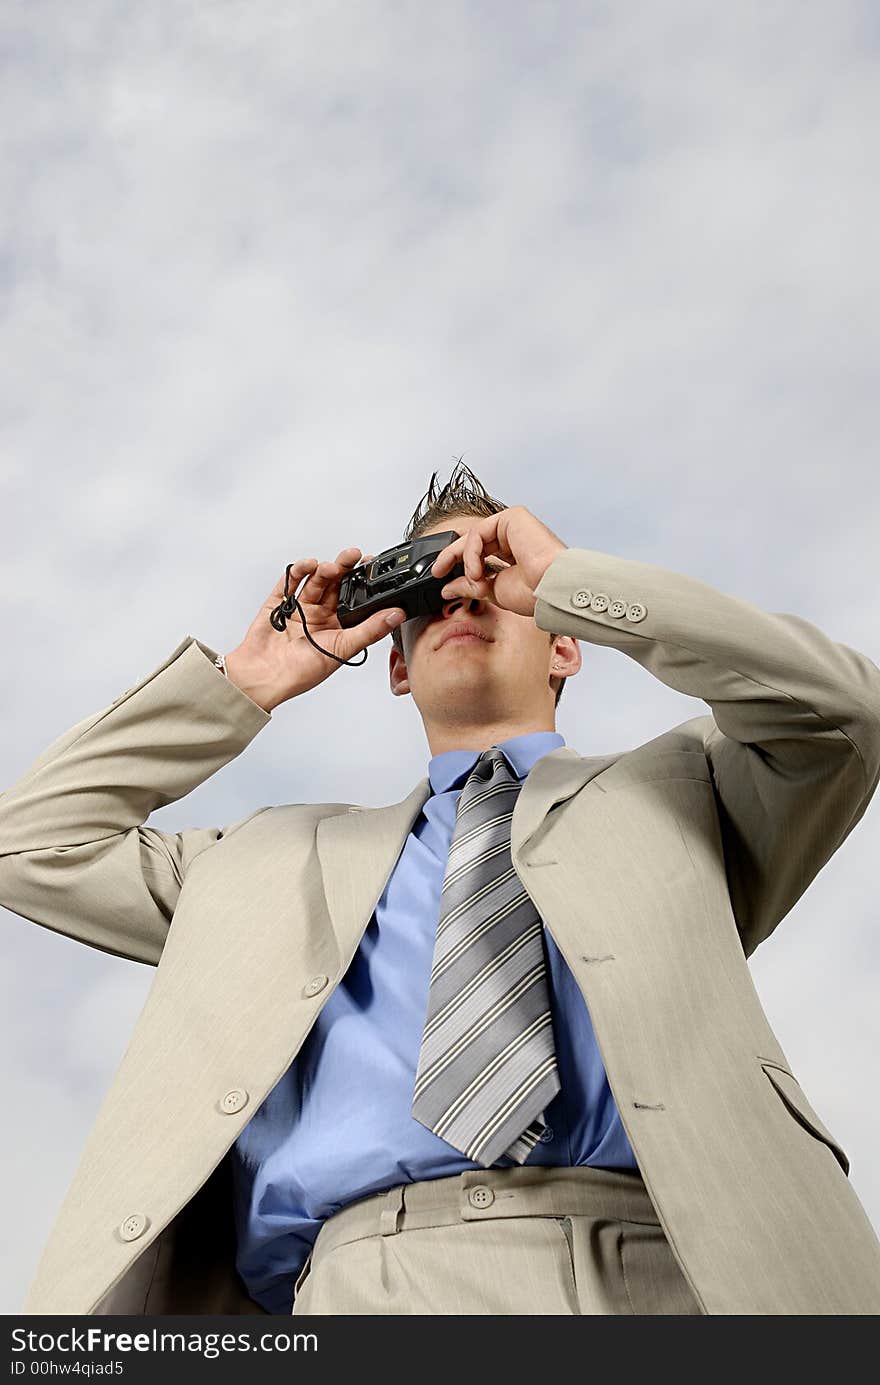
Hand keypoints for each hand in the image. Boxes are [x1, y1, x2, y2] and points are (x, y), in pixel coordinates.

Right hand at [224, 549, 404, 709]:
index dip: (362, 582)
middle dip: (344, 569)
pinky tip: (307, 566)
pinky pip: (288, 583)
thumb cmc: (300, 673)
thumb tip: (397, 615)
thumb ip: (370, 630)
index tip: (371, 564)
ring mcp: (298, 609)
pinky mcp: (278, 604)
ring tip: (330, 567)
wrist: (262, 678)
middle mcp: (319, 616)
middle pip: (334, 585)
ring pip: (314, 581)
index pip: (354, 599)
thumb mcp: (342, 649)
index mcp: (337, 628)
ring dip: (323, 570)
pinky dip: (297, 571)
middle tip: (353, 555)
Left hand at [429, 506, 567, 618]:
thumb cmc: (535, 593)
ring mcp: (515, 527)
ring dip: (466, 560)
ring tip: (474, 579)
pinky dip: (471, 552)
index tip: (441, 577)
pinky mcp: (514, 517)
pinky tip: (476, 570)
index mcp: (514, 556)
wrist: (550, 588)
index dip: (459, 564)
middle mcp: (515, 539)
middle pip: (474, 542)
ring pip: (474, 536)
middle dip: (453, 557)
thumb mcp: (493, 591)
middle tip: (438, 571)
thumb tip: (448, 587)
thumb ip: (470, 585)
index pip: (480, 554)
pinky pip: (479, 532)